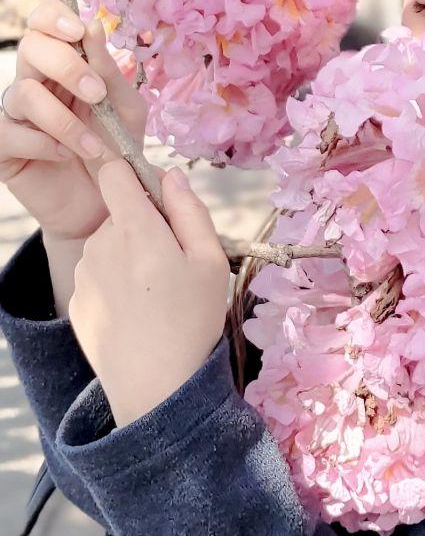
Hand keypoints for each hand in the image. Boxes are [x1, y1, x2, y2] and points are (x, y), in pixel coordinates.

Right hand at [0, 0, 147, 242]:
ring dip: (63, 118)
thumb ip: (110, 71)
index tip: (79, 31)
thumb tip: (93, 26)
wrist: (106, 203)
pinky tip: (65, 155)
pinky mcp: (4, 146)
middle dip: (66, 66)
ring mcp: (17, 114)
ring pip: (23, 92)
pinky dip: (43, 143)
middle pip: (30, 47)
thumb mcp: (126, 108)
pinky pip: (10, 132)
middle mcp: (36, 80)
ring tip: (92, 144)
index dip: (54, 17)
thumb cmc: (118, 148)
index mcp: (65, 63)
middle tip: (96, 94)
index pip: (44, 21)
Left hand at [69, 158, 230, 426]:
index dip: (136, 175)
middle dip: (145, 226)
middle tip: (173, 264)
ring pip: (109, 245)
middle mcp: (99, 244)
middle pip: (120, 214)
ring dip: (129, 255)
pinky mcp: (75, 302)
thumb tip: (171, 175)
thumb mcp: (210, 260)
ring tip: (156, 294)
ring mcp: (83, 275)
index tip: (158, 199)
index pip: (114, 172)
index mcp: (134, 228)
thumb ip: (189, 210)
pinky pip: (98, 275)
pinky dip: (115, 283)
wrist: (155, 390)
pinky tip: (136, 313)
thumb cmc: (192, 320)